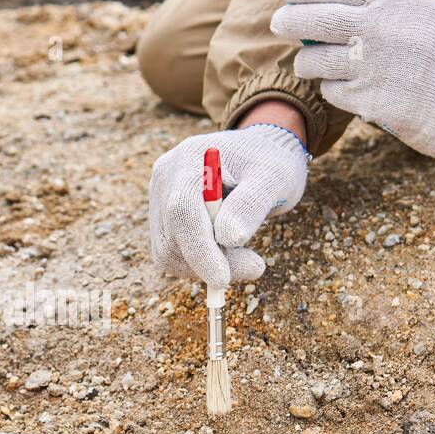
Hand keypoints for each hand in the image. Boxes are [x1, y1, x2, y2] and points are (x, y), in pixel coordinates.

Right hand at [149, 121, 308, 288]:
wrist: (259, 154)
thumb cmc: (271, 161)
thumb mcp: (275, 178)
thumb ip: (251, 204)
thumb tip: (228, 238)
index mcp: (191, 158)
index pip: (181, 211)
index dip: (199, 250)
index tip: (222, 279)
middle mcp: (166, 176)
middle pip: (171, 236)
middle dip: (208, 263)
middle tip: (254, 265)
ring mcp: (159, 195)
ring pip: (167, 252)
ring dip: (204, 266)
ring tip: (242, 252)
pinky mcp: (161, 214)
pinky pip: (170, 253)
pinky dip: (198, 262)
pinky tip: (224, 249)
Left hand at [271, 0, 434, 164]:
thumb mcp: (432, 3)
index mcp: (396, 1)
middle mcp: (382, 31)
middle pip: (318, 20)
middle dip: (289, 19)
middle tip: (279, 21)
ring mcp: (374, 67)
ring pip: (316, 60)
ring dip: (304, 60)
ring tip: (305, 59)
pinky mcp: (368, 101)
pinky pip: (331, 90)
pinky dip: (330, 87)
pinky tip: (340, 84)